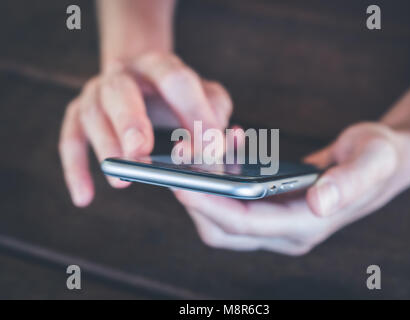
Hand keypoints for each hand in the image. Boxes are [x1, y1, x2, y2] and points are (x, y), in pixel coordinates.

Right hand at [59, 52, 232, 206]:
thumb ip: (216, 114)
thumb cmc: (178, 97)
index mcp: (160, 65)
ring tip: (122, 180)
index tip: (208, 150)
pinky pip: (70, 140)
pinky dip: (75, 169)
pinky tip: (85, 198)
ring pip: (92, 116)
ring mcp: (96, 93)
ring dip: (106, 148)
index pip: (176, 80)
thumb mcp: (205, 96)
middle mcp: (123, 74)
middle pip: (120, 91)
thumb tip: (221, 146)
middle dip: (130, 121)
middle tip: (140, 153)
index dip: (193, 113)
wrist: (140, 79)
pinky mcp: (77, 114)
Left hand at [174, 122, 409, 254]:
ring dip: (201, 188)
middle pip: (223, 230)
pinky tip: (219, 150)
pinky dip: (216, 180)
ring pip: (221, 219)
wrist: (381, 161)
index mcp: (307, 225)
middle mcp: (286, 232)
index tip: (178, 182)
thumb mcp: (374, 161)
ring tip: (193, 148)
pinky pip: (230, 203)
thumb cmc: (379, 157)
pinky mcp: (269, 210)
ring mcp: (276, 224)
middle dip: (194, 199)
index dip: (210, 205)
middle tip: (176, 161)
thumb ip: (351, 183)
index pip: (246, 224)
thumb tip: (320, 203)